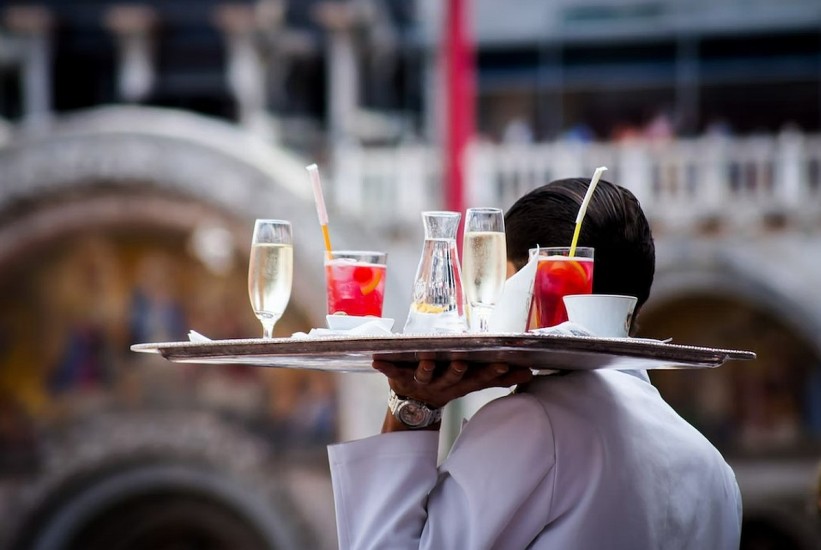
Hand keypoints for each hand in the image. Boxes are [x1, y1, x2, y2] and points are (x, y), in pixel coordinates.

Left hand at [373, 359, 532, 408]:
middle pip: (452, 377)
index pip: (479, 378)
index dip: (490, 373)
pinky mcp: (399, 378)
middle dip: (457, 370)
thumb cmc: (447, 385)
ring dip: (425, 367)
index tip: (503, 365)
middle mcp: (442, 384)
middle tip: (462, 361)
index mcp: (460, 383)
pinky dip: (384, 367)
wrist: (413, 407)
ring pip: (425, 374)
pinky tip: (376, 360)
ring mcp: (420, 382)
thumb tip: (529, 372)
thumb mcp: (472, 383)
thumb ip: (498, 377)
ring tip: (426, 358)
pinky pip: (391, 372)